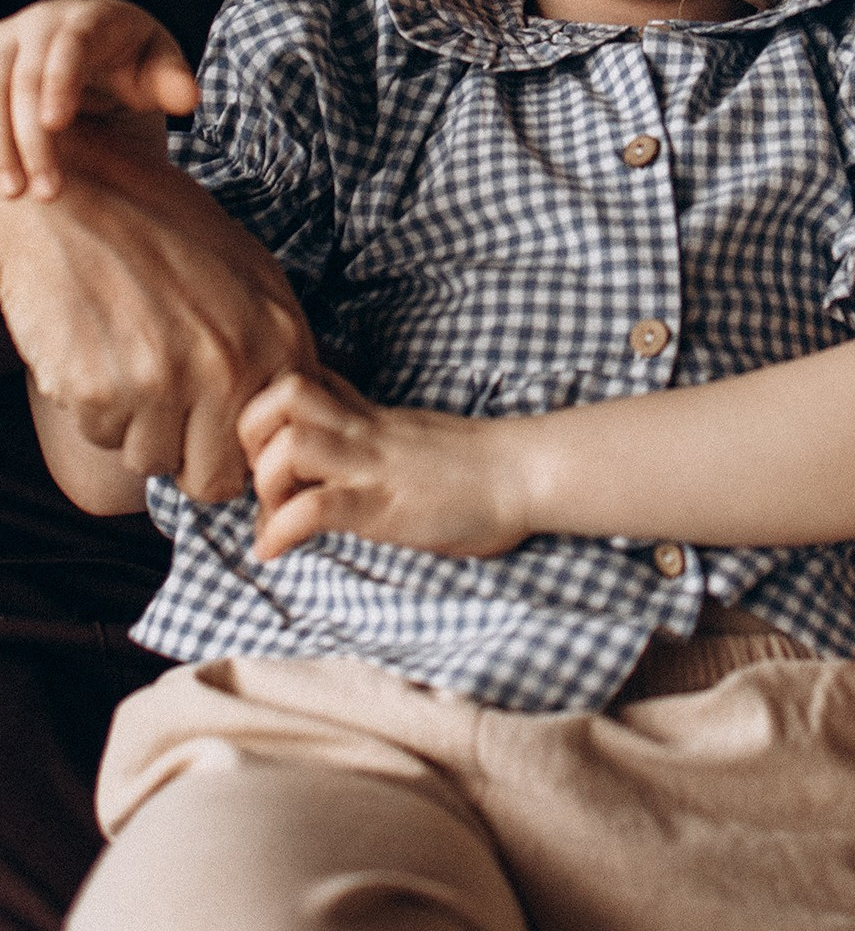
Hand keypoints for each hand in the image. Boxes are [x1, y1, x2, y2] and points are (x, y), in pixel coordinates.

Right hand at [0, 0, 199, 200]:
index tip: (54, 125)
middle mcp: (41, 24)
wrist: (98, 49)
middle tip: (49, 192)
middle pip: (25, 78)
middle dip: (32, 138)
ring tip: (15, 194)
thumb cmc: (136, 63)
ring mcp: (7, 41)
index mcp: (90, 18)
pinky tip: (0, 174)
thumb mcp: (160, 67)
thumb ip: (172, 81)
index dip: (59, 84)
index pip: (71, 48)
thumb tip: (188, 99)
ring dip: (0, 146)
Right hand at [0, 114, 312, 500]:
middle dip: (190, 451)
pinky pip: (103, 436)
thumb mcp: (250, 270)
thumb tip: (290, 411)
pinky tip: (98, 350)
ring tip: (130, 357)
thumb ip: (275, 344)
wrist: (76, 192)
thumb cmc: (162, 226)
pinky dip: (97, 407)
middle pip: (213, 477)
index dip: (241, 450)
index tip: (217, 430)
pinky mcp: (100, 390)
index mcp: (277, 338)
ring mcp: (165, 381)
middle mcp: (230, 365)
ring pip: (152, 459)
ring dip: (139, 426)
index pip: (273, 451)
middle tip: (167, 404)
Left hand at [240, 371, 522, 559]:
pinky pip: (316, 508)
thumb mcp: (413, 435)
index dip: (264, 407)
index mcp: (370, 415)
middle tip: (259, 476)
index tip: (262, 449)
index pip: (301, 380)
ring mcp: (372, 467)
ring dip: (263, 481)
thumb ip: (375, 431)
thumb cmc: (479, 466)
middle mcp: (364, 432)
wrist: (528, 473)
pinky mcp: (382, 507)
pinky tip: (276, 550)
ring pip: (289, 445)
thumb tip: (339, 443)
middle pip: (279, 396)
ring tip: (271, 514)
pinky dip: (282, 530)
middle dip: (248, 435)